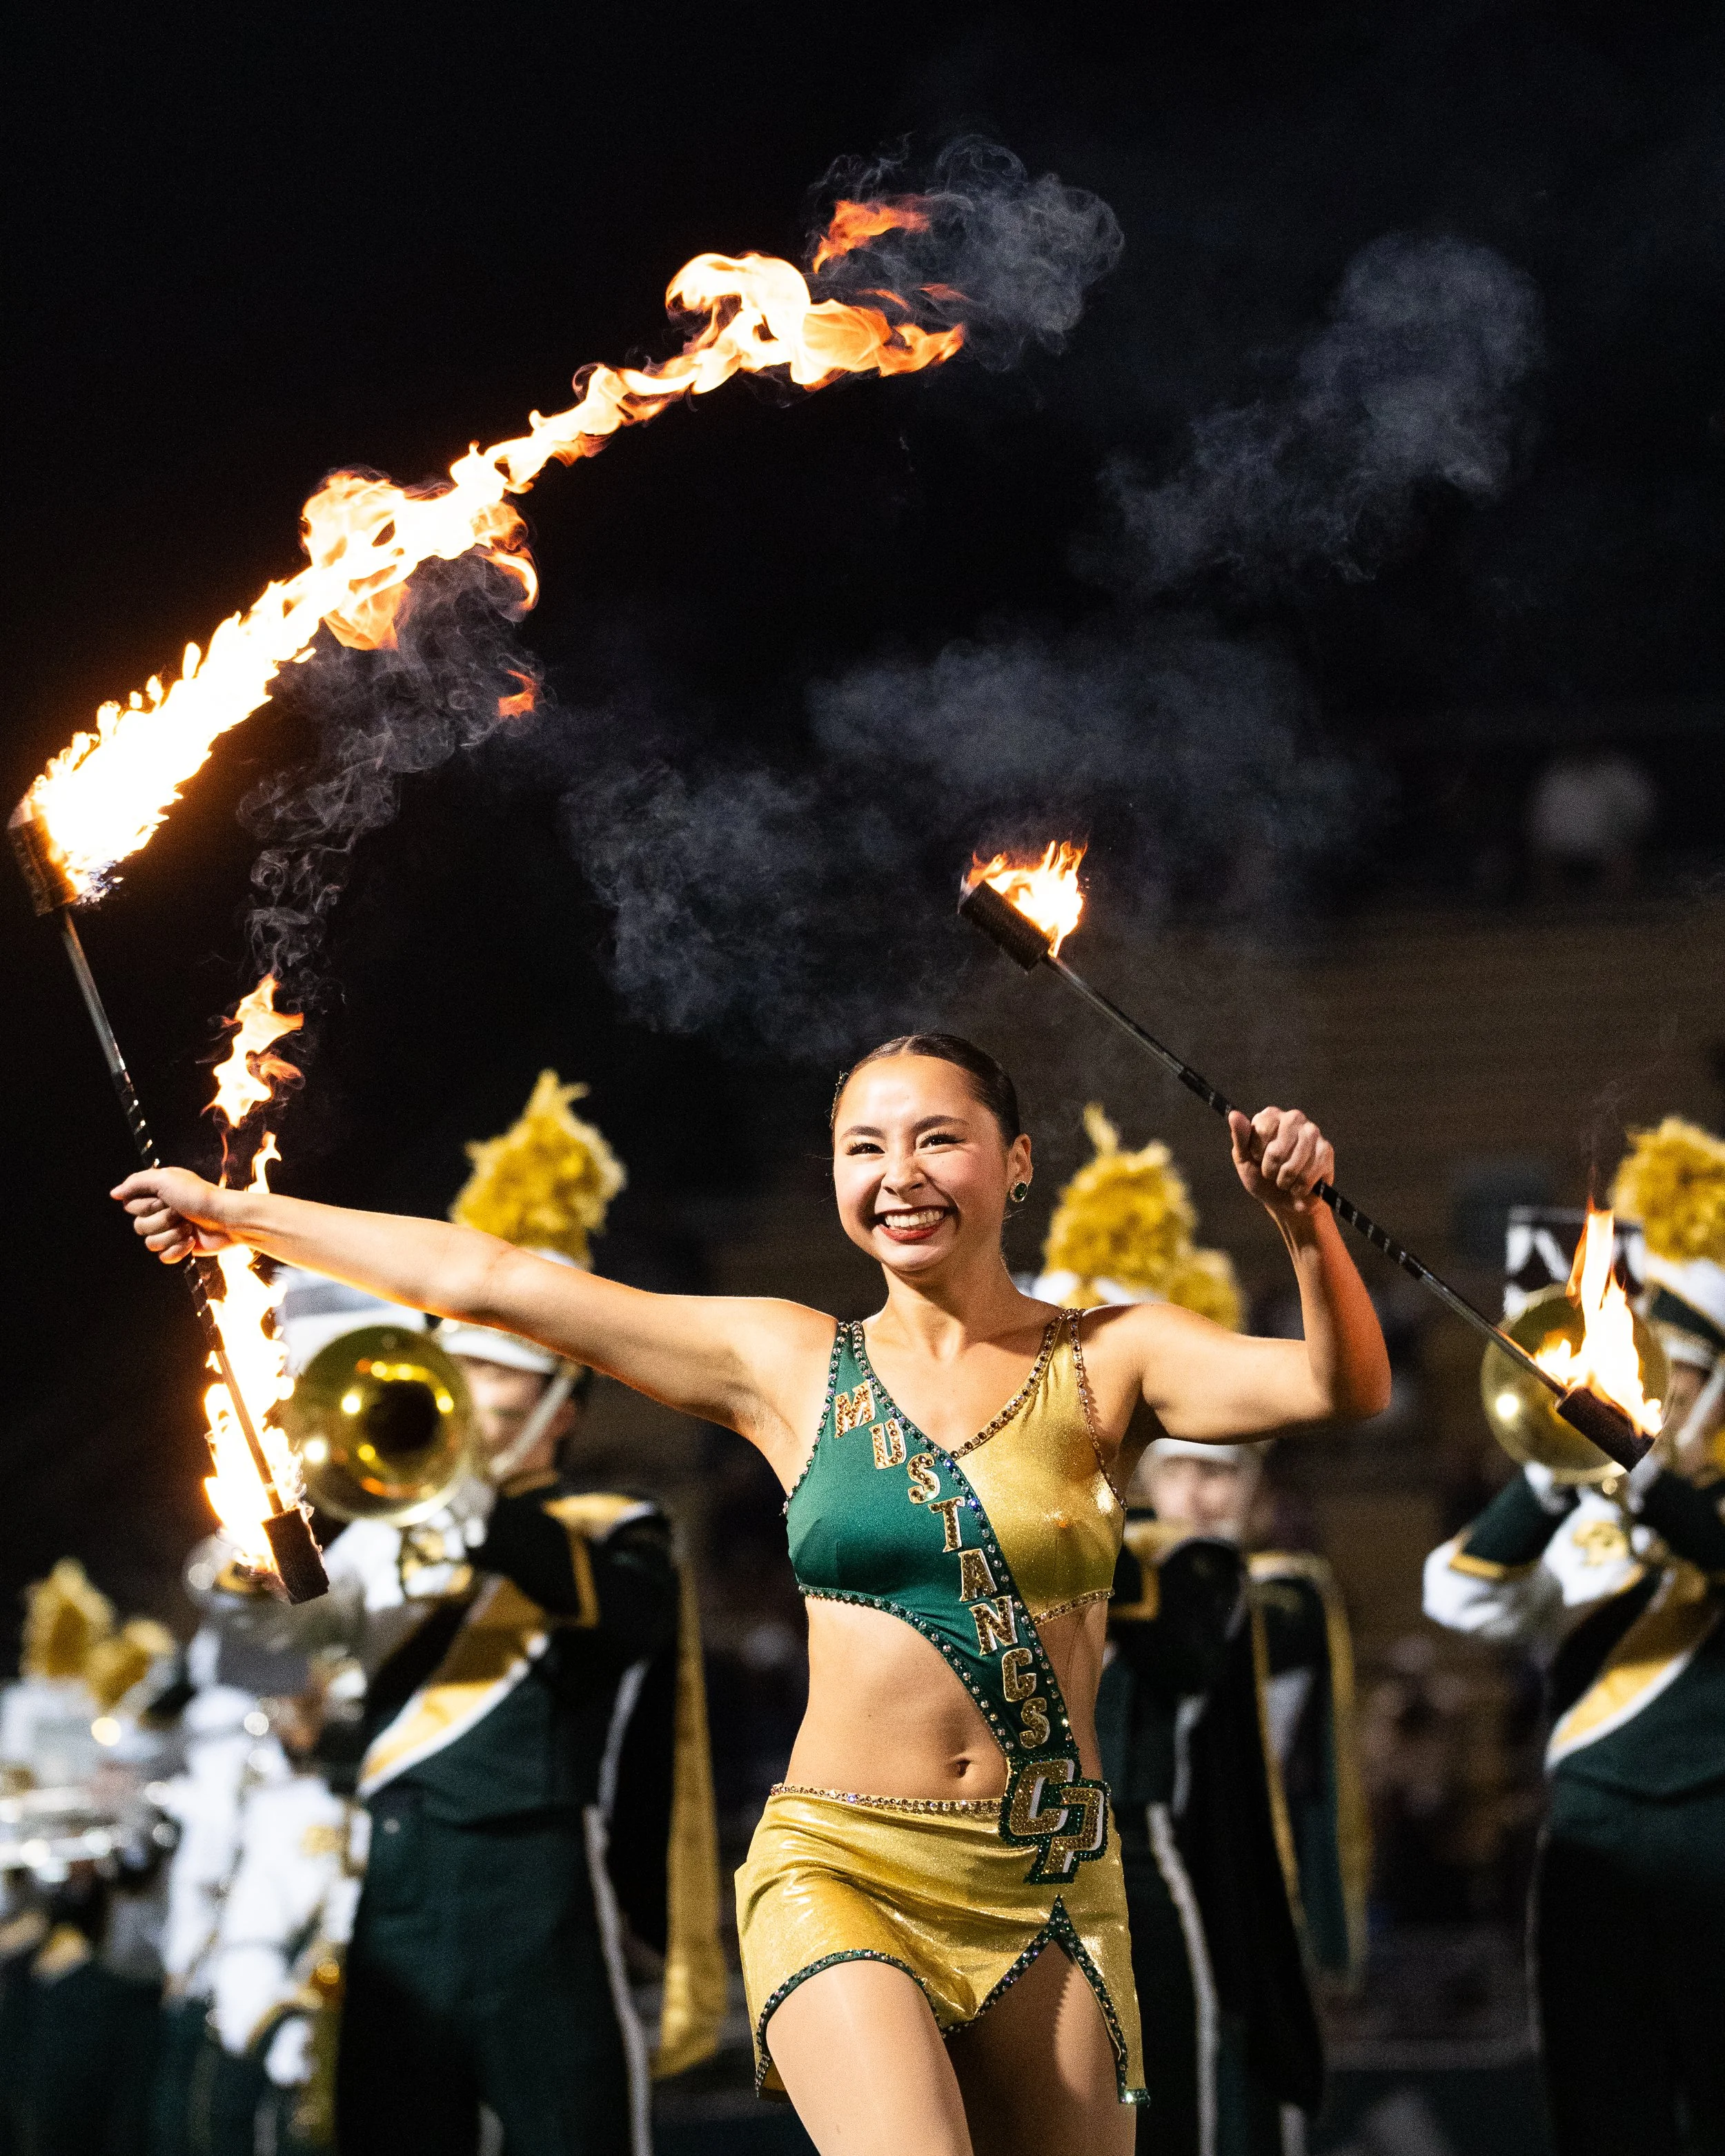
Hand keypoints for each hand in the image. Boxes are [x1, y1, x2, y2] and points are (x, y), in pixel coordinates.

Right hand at [110, 1167, 234, 1261]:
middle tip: (180, 1212)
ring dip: (171, 1235)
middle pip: (138, 1227)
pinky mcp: (181, 1248)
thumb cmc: (199, 1196)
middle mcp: (161, 1211)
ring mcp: (171, 1231)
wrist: (228, 1219)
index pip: (130, 1206)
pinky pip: (163, 1257)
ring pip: (150, 1243)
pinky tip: (191, 1242)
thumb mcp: (166, 1179)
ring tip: (189, 1227)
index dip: (145, 1206)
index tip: (163, 1200)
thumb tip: (114, 1194)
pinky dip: (177, 1250)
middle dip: (161, 1221)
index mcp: (156, 1193)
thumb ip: (136, 1183)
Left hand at [1228, 1106, 1333, 1219]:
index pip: (1262, 1130)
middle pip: (1276, 1150)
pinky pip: (1308, 1176)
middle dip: (1270, 1170)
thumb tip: (1234, 1114)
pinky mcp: (1326, 1150)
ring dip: (1284, 1181)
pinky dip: (1299, 1188)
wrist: (1284, 1201)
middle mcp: (1293, 1118)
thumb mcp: (1244, 1160)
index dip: (1257, 1153)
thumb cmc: (1261, 1177)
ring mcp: (1313, 1132)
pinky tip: (1299, 1186)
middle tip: (1271, 1173)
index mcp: (1271, 1116)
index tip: (1257, 1158)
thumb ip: (1240, 1137)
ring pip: (1292, 1165)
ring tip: (1284, 1180)